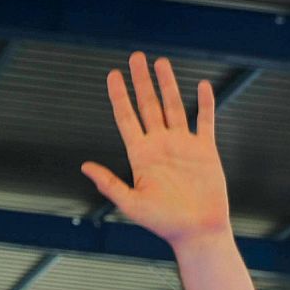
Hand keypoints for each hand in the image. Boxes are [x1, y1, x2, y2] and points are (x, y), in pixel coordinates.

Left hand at [82, 53, 229, 247]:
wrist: (197, 231)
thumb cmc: (162, 222)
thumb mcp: (131, 203)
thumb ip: (109, 183)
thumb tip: (84, 166)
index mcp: (140, 155)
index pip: (127, 118)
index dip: (119, 96)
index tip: (112, 74)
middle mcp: (159, 145)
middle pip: (148, 105)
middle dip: (142, 81)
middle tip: (136, 57)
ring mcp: (182, 145)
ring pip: (173, 107)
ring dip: (168, 84)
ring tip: (161, 63)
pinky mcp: (205, 150)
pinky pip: (204, 121)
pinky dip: (203, 103)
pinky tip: (200, 85)